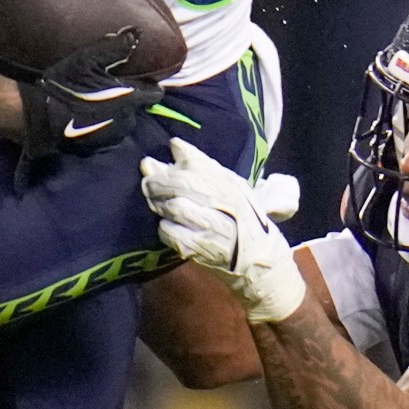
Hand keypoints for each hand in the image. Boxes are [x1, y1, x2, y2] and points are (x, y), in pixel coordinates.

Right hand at [17, 29, 163, 174]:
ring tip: (96, 104)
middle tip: (110, 88)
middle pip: (137, 109)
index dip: (148, 85)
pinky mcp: (95, 149)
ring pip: (122, 124)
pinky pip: (106, 136)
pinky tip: (86, 119)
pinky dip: (101, 128)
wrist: (36, 117)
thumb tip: (136, 33)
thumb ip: (114, 48)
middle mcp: (126, 122)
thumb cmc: (64, 86)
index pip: (154, 93)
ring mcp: (111, 138)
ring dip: (115, 115)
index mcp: (129, 99)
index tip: (138, 78)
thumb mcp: (86, 60)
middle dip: (128, 100)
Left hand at [140, 140, 307, 321]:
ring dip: (159, 204)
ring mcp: (213, 227)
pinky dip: (164, 228)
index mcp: (233, 186)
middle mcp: (224, 203)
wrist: (261, 261)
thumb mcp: (235, 190)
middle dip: (159, 180)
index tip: (169, 149)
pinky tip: (165, 225)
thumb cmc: (246, 221)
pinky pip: (172, 234)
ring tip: (156, 203)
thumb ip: (206, 168)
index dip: (181, 155)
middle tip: (148, 180)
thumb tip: (175, 146)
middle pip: (183, 184)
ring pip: (176, 207)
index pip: (201, 163)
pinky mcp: (201, 249)